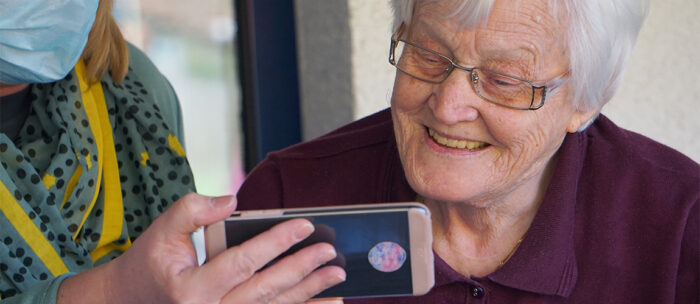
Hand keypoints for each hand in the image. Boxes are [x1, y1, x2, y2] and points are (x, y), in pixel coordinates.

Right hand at [58, 193, 345, 302]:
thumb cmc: (149, 264)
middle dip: (302, 269)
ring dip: (309, 294)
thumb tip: (232, 200)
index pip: (242, 262)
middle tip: (330, 252)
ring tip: (337, 278)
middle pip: (265, 289)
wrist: (129, 303)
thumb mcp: (161, 231)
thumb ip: (193, 210)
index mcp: (190, 289)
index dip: (276, 241)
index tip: (305, 225)